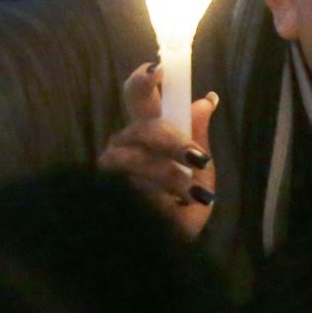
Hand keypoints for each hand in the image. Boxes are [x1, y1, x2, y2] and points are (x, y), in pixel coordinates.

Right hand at [99, 61, 217, 237]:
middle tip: (198, 158)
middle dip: (173, 141)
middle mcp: (126, 143)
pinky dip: (153, 195)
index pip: (139, 96)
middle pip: (142, 127)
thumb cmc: (183, 205)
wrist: (171, 245)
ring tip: (189, 192)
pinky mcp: (104, 190)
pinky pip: (126, 184)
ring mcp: (112, 167)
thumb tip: (207, 99)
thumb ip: (198, 134)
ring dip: (166, 174)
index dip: (144, 80)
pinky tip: (169, 205)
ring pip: (133, 156)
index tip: (158, 68)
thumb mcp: (201, 169)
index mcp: (150, 131)